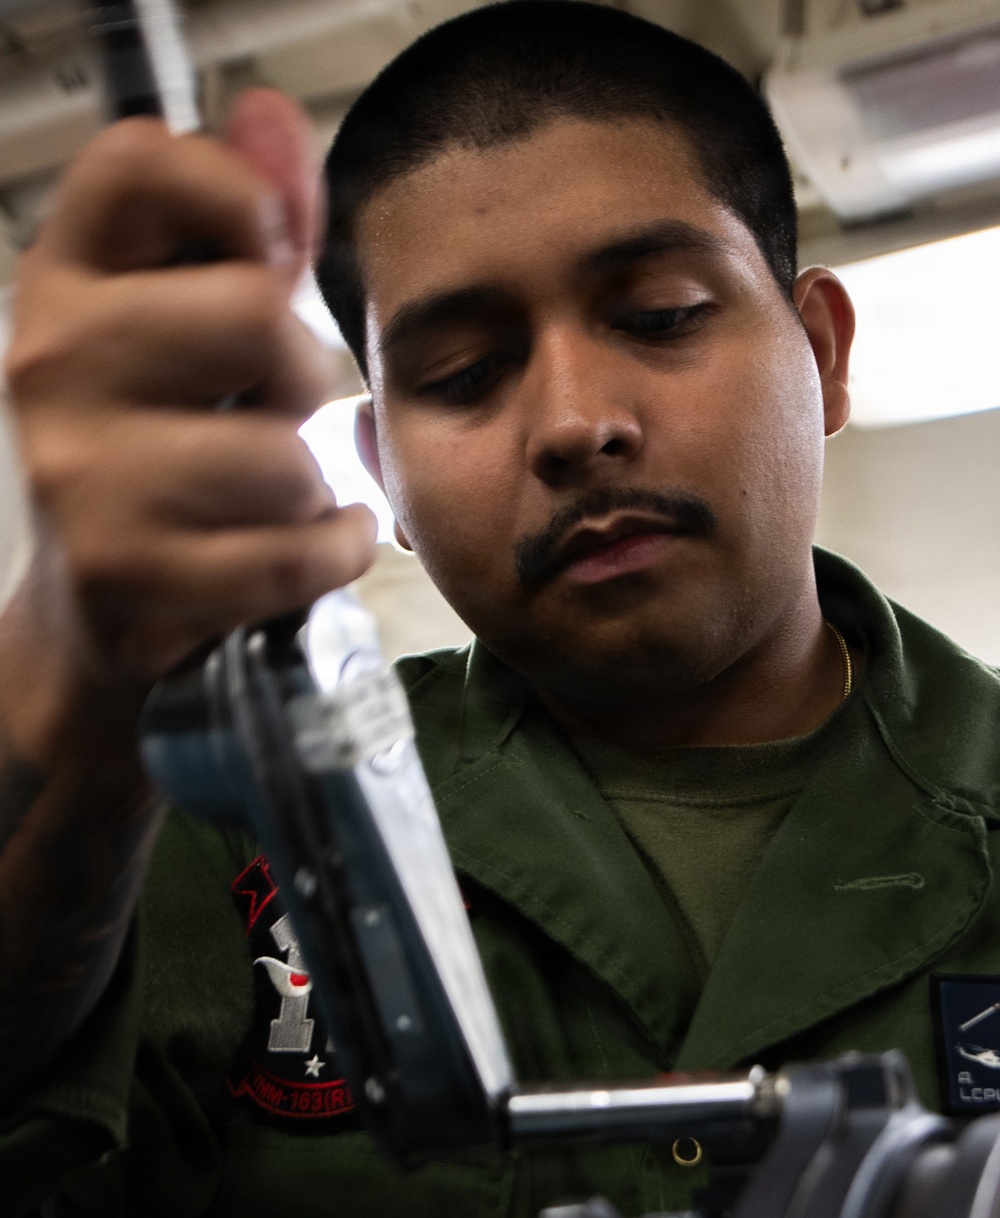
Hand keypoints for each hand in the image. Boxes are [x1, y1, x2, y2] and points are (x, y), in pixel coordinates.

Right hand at [2, 90, 375, 760]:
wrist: (92, 610)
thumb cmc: (157, 454)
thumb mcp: (184, 331)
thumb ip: (243, 227)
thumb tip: (273, 116)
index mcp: (62, 281)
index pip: (140, 163)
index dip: (237, 195)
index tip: (269, 259)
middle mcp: (51, 362)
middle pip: (255, 315)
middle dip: (304, 374)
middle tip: (280, 409)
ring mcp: (80, 474)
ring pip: (285, 455)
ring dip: (313, 483)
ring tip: (276, 492)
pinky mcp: (130, 572)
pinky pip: (296, 551)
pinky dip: (335, 551)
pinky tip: (314, 542)